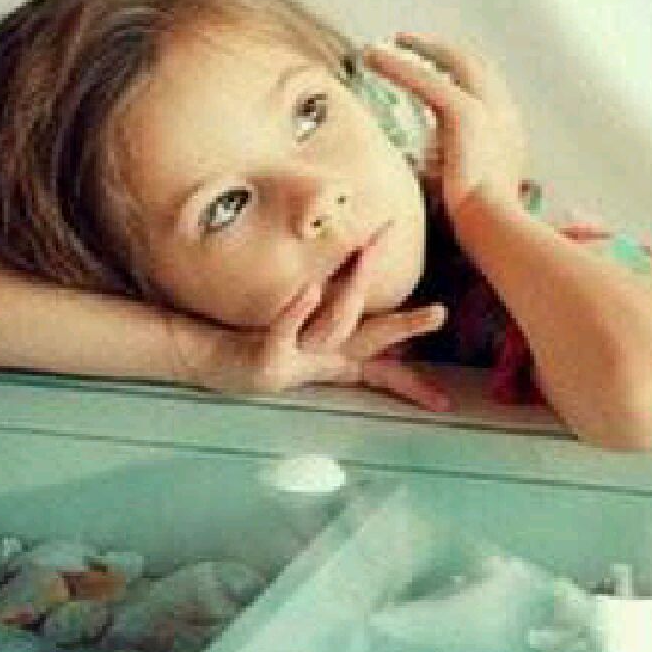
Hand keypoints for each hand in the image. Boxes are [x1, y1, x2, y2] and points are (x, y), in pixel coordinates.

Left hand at [207, 237, 451, 411]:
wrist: (206, 360)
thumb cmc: (254, 341)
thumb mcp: (299, 331)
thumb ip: (328, 311)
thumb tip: (355, 276)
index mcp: (332, 357)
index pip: (383, 366)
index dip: (414, 380)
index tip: (446, 399)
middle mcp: (320, 360)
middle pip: (370, 341)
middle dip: (405, 327)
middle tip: (438, 312)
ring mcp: (295, 360)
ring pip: (333, 328)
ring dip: (353, 292)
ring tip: (366, 253)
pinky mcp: (266, 359)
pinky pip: (284, 330)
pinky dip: (298, 309)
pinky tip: (311, 285)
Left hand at [364, 33, 529, 222]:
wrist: (493, 230)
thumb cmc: (476, 222)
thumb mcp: (461, 184)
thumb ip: (445, 164)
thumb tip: (422, 160)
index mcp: (508, 132)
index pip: (485, 86)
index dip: (457, 70)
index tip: (433, 65)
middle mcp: (504, 114)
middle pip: (474, 64)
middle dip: (439, 49)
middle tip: (405, 40)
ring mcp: (489, 110)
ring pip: (452, 62)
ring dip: (416, 49)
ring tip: (381, 48)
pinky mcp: (465, 114)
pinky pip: (426, 79)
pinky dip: (397, 66)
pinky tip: (373, 58)